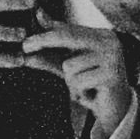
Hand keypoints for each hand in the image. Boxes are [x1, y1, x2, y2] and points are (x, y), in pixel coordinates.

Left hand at [31, 16, 139, 138]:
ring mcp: (112, 57)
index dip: (44, 35)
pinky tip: (91, 95)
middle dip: (44, 42)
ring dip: (70, 81)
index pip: (68, 30)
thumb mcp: (69, 66)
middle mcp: (109, 41)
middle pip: (67, 37)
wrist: (115, 110)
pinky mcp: (112, 75)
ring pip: (69, 65)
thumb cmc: (91, 85)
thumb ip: (53, 49)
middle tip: (25, 48)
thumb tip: (35, 28)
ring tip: (84, 87)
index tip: (24, 42)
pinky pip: (79, 81)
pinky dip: (79, 92)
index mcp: (101, 35)